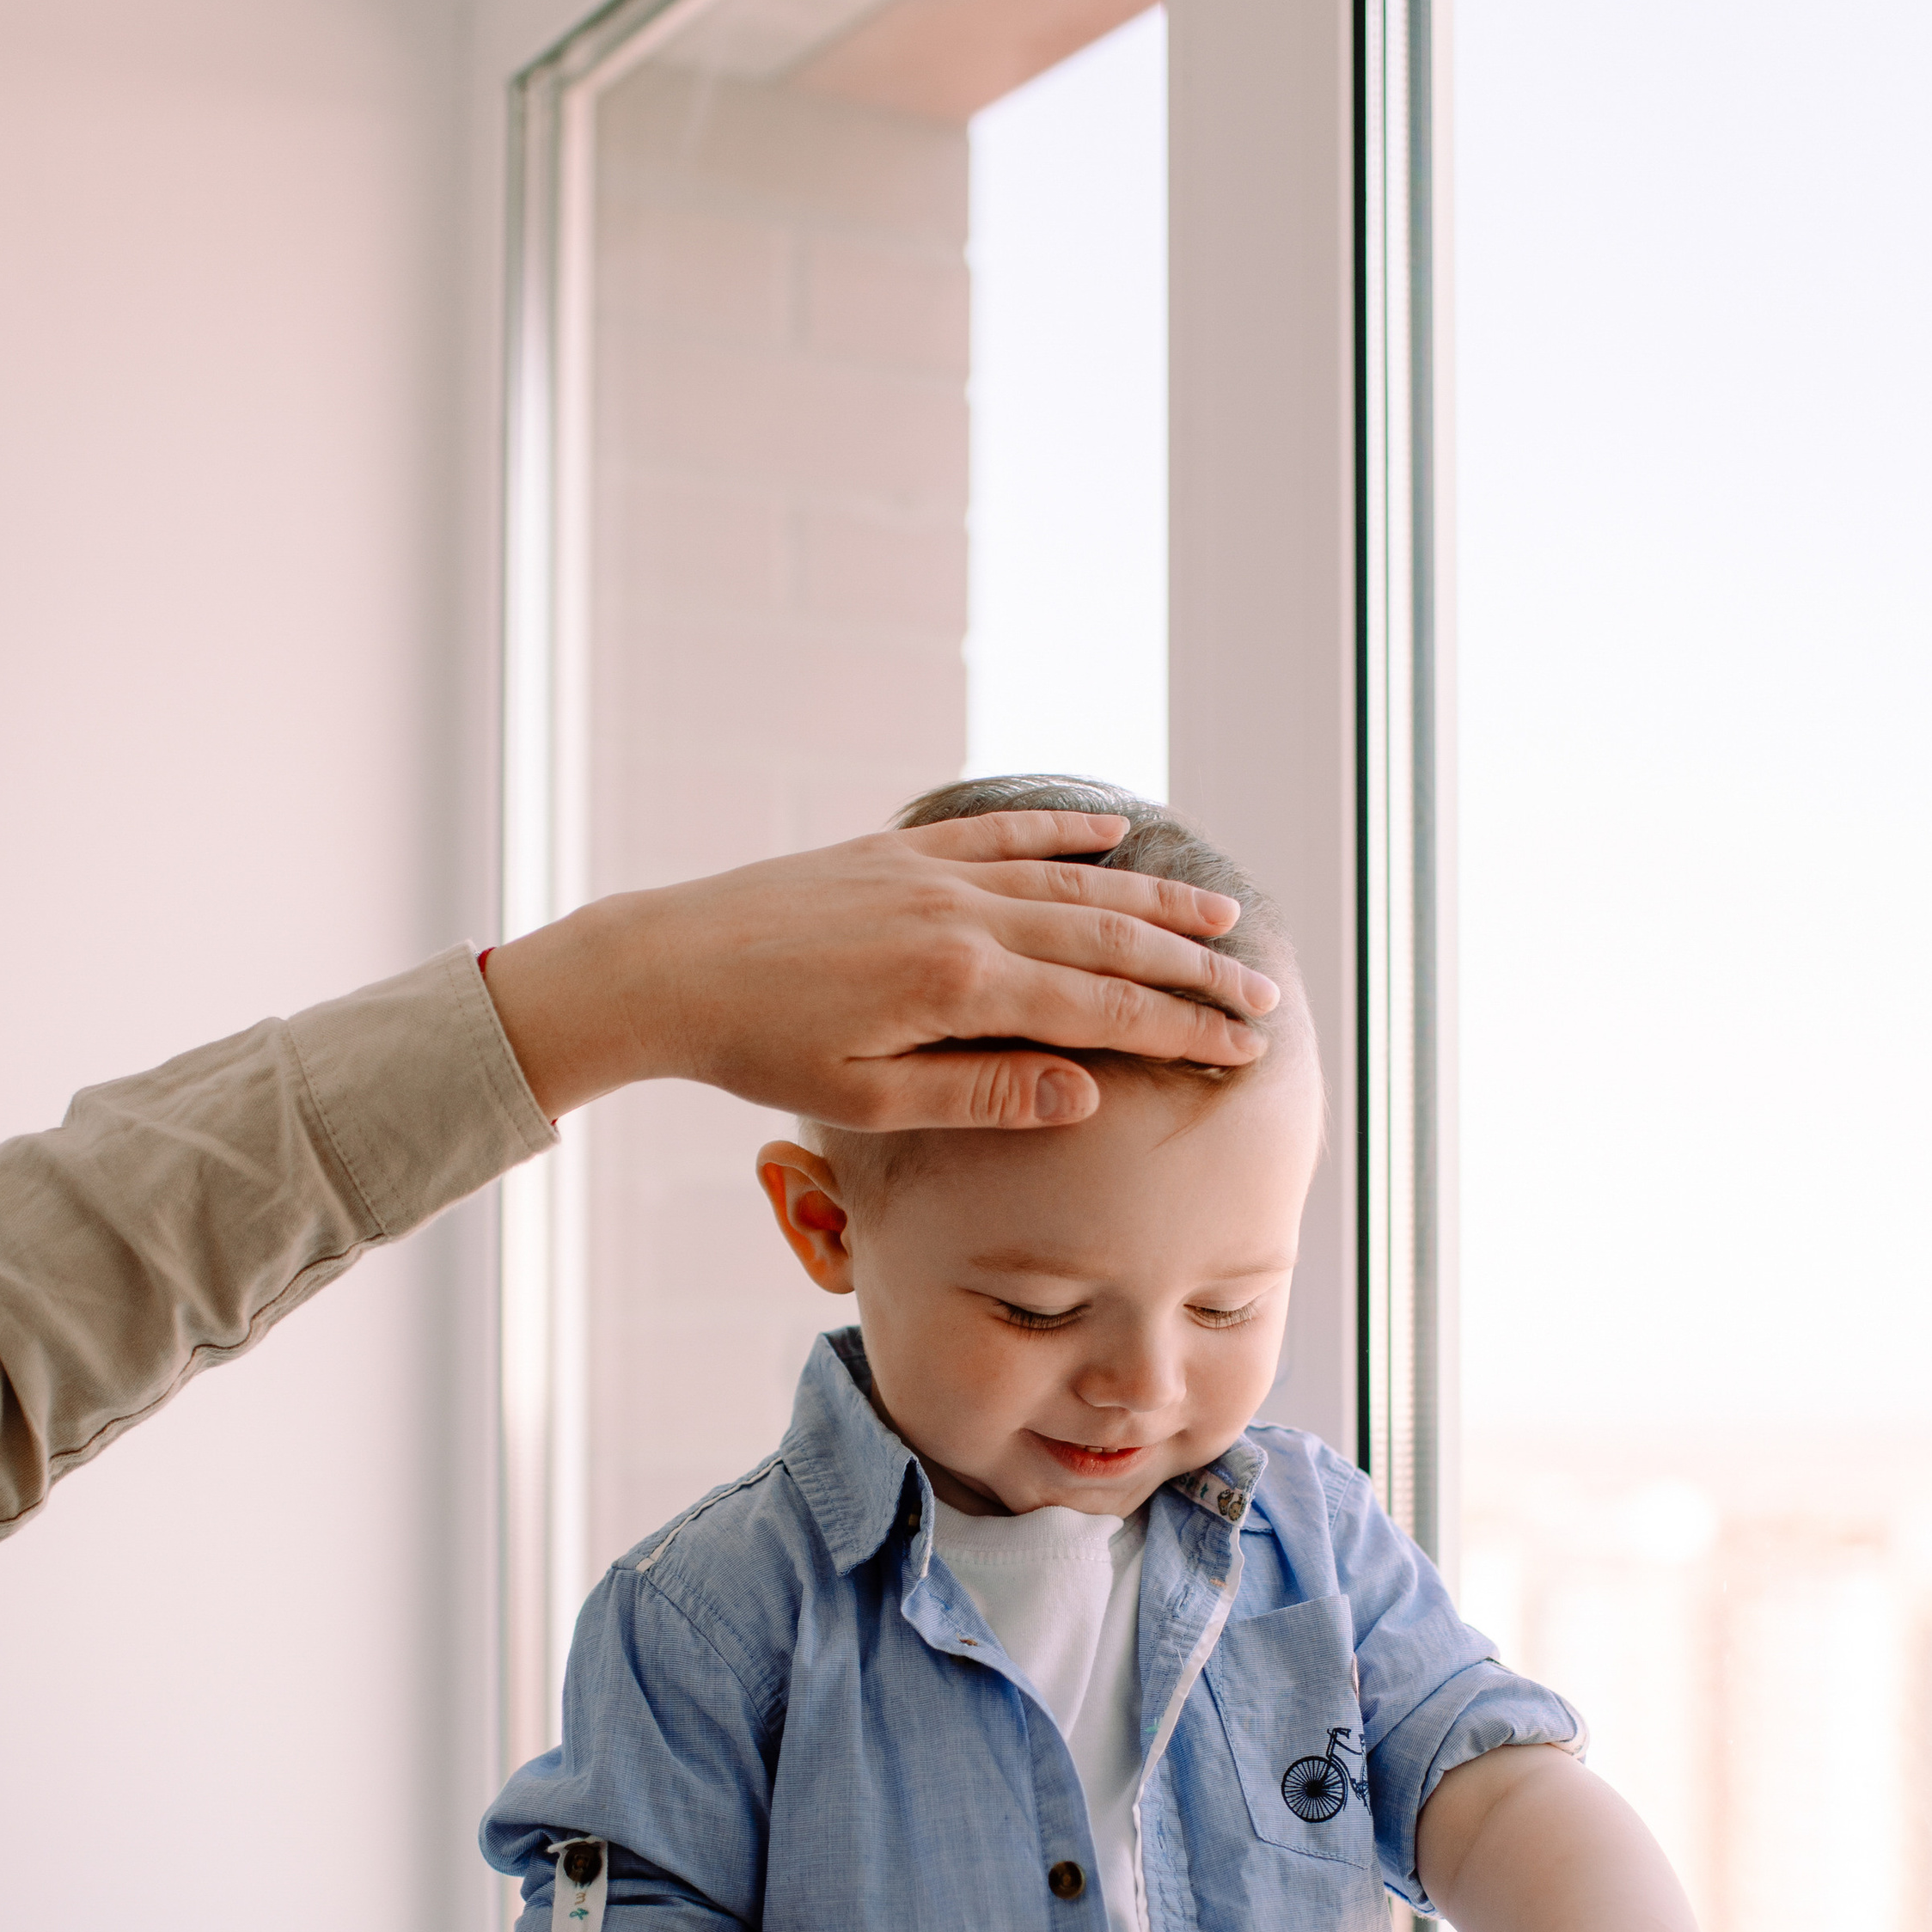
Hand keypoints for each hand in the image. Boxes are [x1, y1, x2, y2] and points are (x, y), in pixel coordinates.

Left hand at [481, 812, 1280, 1126]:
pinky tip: (1113, 832)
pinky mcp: (899, 855)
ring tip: (1221, 915)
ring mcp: (932, 875)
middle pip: (1108, 938)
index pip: (1104, 1006)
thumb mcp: (871, 1100)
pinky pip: (1002, 833)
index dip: (1182, 1025)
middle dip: (1194, 966)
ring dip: (1153, 898)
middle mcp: (961, 916)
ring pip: (1070, 882)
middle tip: (1263, 992)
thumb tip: (1088, 1095)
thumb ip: (984, 1093)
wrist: (668, 968)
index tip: (1246, 1043)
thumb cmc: (762, 1053)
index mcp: (960, 987)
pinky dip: (1064, 832)